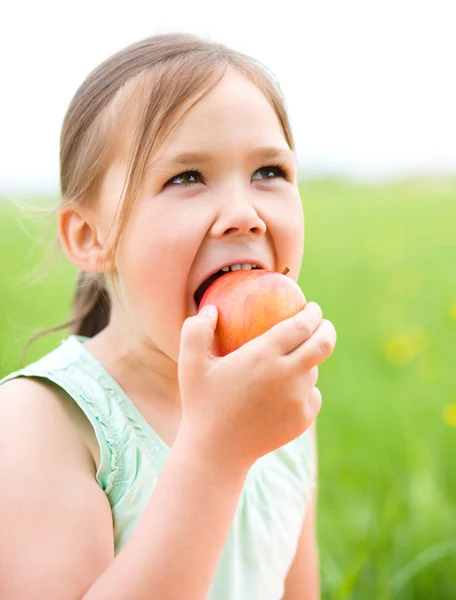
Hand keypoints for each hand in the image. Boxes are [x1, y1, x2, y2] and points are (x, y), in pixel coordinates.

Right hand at [177, 302, 335, 469]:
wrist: (216, 453)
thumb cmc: (201, 403)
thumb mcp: (189, 365)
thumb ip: (196, 330)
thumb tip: (213, 309)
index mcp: (262, 356)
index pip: (301, 325)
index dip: (312, 313)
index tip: (311, 308)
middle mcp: (286, 375)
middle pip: (323, 344)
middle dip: (327, 328)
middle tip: (321, 324)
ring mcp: (298, 400)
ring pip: (314, 371)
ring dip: (308, 362)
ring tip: (291, 361)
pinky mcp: (303, 420)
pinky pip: (312, 396)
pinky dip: (304, 389)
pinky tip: (286, 392)